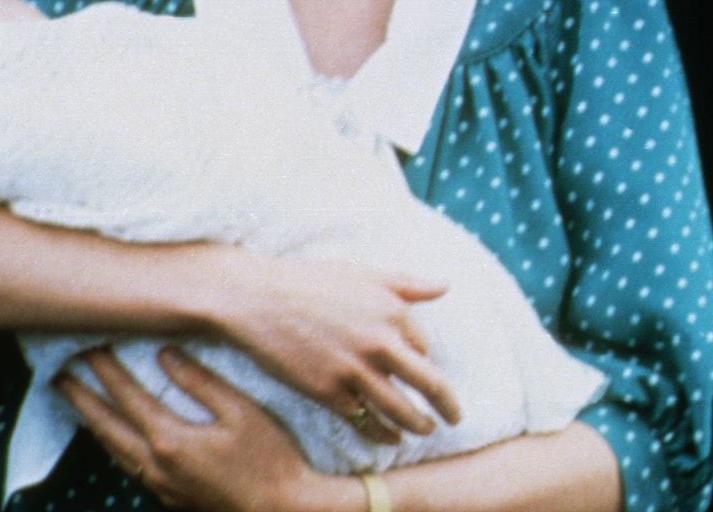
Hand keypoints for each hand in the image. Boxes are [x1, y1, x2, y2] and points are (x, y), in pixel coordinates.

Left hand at [59, 346, 353, 511]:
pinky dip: (115, 448)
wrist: (285, 509)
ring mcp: (164, 486)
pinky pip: (131, 468)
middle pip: (109, 428)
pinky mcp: (173, 498)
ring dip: (95, 425)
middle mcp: (158, 466)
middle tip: (61, 378)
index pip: (129, 397)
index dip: (107, 371)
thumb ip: (200, 382)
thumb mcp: (241, 412)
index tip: (89, 347)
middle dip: (84, 400)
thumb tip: (166, 355)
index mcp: (171, 441)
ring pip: (116, 452)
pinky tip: (118, 441)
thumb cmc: (271, 458)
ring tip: (81, 405)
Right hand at [206, 250, 462, 438]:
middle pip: (429, 383)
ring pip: (401, 409)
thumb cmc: (309, 282)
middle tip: (455, 417)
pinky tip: (390, 438)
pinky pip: (366, 421)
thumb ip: (408, 283)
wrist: (257, 299)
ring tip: (425, 430)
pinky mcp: (329, 392)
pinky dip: (382, 433)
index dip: (422, 359)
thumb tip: (446, 285)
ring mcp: (355, 370)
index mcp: (393, 310)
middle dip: (447, 404)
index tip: (419, 367)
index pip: (424, 346)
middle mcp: (380, 342)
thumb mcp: (363, 274)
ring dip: (419, 425)